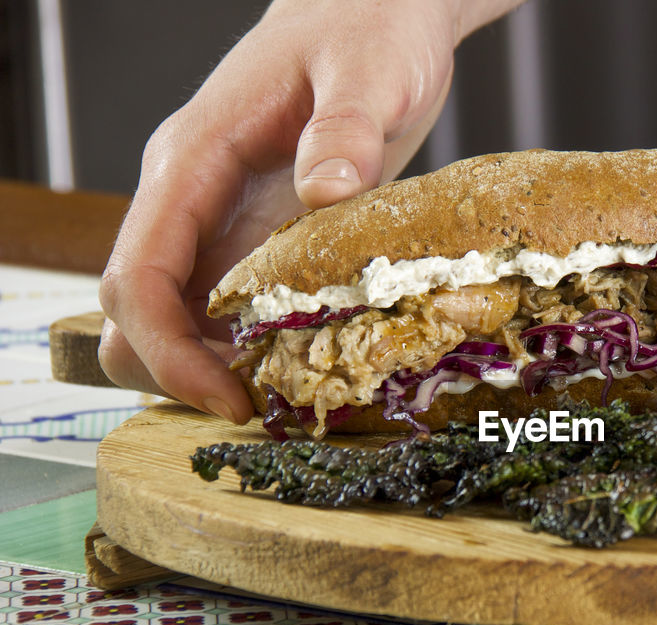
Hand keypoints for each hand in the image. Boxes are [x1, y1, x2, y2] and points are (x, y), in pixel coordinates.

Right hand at [99, 0, 522, 421]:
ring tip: (284, 395)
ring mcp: (219, 219)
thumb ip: (346, 129)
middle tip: (259, 409)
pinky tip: (301, 363)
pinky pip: (225, 308)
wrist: (377, 10)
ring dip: (209, 366)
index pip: (137, 274)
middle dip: (177, 371)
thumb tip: (324, 190)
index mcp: (193, 160)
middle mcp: (191, 197)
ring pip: (173, 318)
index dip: (166, 349)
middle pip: (135, 312)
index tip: (225, 396)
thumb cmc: (368, 29)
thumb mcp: (372, 73)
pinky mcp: (256, 234)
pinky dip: (246, 348)